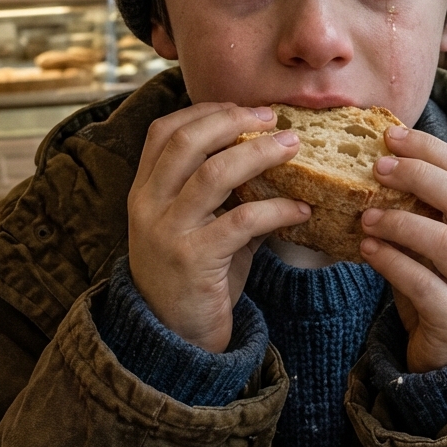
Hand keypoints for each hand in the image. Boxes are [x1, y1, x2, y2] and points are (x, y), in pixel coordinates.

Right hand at [127, 103, 309, 351]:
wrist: (174, 338)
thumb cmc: (195, 278)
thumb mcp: (198, 228)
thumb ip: (223, 195)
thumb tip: (271, 155)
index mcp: (144, 192)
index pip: (163, 132)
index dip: (203, 112)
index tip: (241, 108)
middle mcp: (148, 206)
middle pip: (187, 141)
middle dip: (233, 120)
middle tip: (272, 117)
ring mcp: (168, 232)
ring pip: (214, 173)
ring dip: (260, 153)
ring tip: (293, 146)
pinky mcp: (194, 259)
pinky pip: (242, 220)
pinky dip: (277, 209)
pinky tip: (302, 209)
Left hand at [359, 126, 446, 371]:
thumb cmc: (437, 288)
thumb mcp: (434, 244)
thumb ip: (420, 210)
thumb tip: (379, 158)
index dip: (430, 150)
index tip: (391, 136)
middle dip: (419, 176)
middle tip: (377, 167)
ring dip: (402, 223)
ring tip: (366, 215)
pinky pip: (425, 286)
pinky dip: (393, 263)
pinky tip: (367, 250)